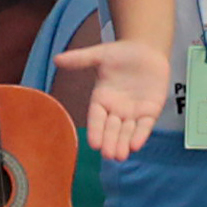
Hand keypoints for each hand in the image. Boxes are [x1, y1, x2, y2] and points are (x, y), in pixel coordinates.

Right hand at [50, 37, 172, 160]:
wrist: (147, 50)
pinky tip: (136, 145)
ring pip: (127, 131)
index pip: (96, 118)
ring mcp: (133, 113)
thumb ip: (80, 59)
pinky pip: (145, 126)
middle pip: (111, 129)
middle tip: (108, 155)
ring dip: (124, 144)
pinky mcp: (150, 111)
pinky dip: (141, 135)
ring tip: (120, 156)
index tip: (93, 144)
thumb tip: (57, 59)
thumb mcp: (100, 55)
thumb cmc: (122, 53)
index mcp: (101, 100)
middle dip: (110, 142)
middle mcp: (116, 110)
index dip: (95, 131)